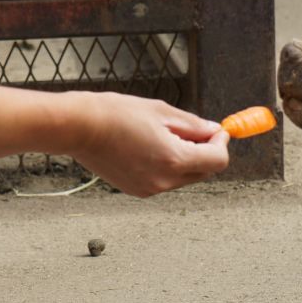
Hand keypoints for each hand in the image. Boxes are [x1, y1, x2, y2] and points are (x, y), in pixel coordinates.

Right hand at [66, 92, 230, 196]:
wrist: (80, 128)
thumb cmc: (116, 115)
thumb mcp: (162, 112)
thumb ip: (193, 125)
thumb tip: (213, 130)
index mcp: (174, 159)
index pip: (217, 160)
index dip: (221, 143)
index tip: (216, 131)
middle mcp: (164, 180)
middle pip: (203, 172)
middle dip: (205, 152)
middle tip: (194, 131)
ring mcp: (149, 189)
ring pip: (183, 177)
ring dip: (184, 159)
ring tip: (162, 135)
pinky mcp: (137, 190)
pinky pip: (164, 180)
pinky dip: (166, 166)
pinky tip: (148, 147)